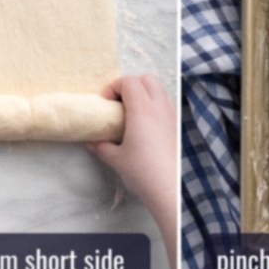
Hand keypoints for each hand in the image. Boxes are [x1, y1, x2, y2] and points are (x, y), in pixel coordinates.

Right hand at [87, 75, 176, 268]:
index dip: (114, 86)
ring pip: (159, 89)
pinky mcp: (178, 125)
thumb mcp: (116, 159)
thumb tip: (90, 141)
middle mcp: (160, 106)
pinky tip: (147, 127)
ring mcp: (172, 114)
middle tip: (118, 103)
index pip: (129, 81)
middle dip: (130, 85)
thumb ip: (101, 146)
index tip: (105, 103)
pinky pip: (166, 104)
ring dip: (144, 93)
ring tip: (132, 114)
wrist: (172, 190)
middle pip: (147, 78)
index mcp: (143, 109)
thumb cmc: (142, 172)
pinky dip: (155, 106)